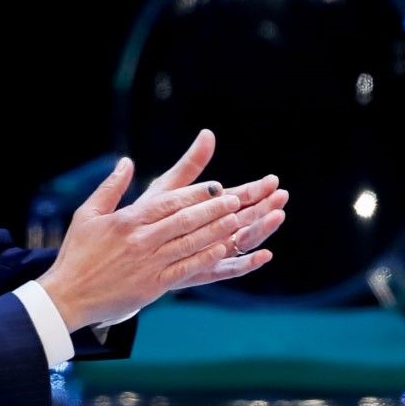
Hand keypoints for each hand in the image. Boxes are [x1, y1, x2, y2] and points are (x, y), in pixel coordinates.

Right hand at [38, 130, 285, 329]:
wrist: (67, 296)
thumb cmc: (77, 253)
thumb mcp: (88, 214)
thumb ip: (111, 187)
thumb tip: (127, 161)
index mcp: (127, 221)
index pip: (169, 202)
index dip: (196, 194)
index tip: (217, 186)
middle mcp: (141, 240)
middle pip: (185, 220)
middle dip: (213, 209)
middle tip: (237, 199)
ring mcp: (149, 263)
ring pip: (189, 243)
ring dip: (216, 231)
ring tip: (238, 220)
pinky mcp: (153, 285)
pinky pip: (185, 269)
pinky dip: (205, 258)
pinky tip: (223, 250)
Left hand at [126, 129, 289, 288]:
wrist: (123, 255)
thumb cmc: (144, 219)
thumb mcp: (167, 189)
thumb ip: (190, 166)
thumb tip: (208, 133)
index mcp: (208, 211)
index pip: (239, 198)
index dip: (257, 190)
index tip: (273, 181)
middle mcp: (213, 232)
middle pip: (247, 219)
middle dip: (265, 207)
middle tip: (281, 197)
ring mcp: (211, 253)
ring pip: (243, 241)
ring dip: (262, 230)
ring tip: (276, 216)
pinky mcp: (203, 272)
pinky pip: (229, 269)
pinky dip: (247, 264)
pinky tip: (264, 255)